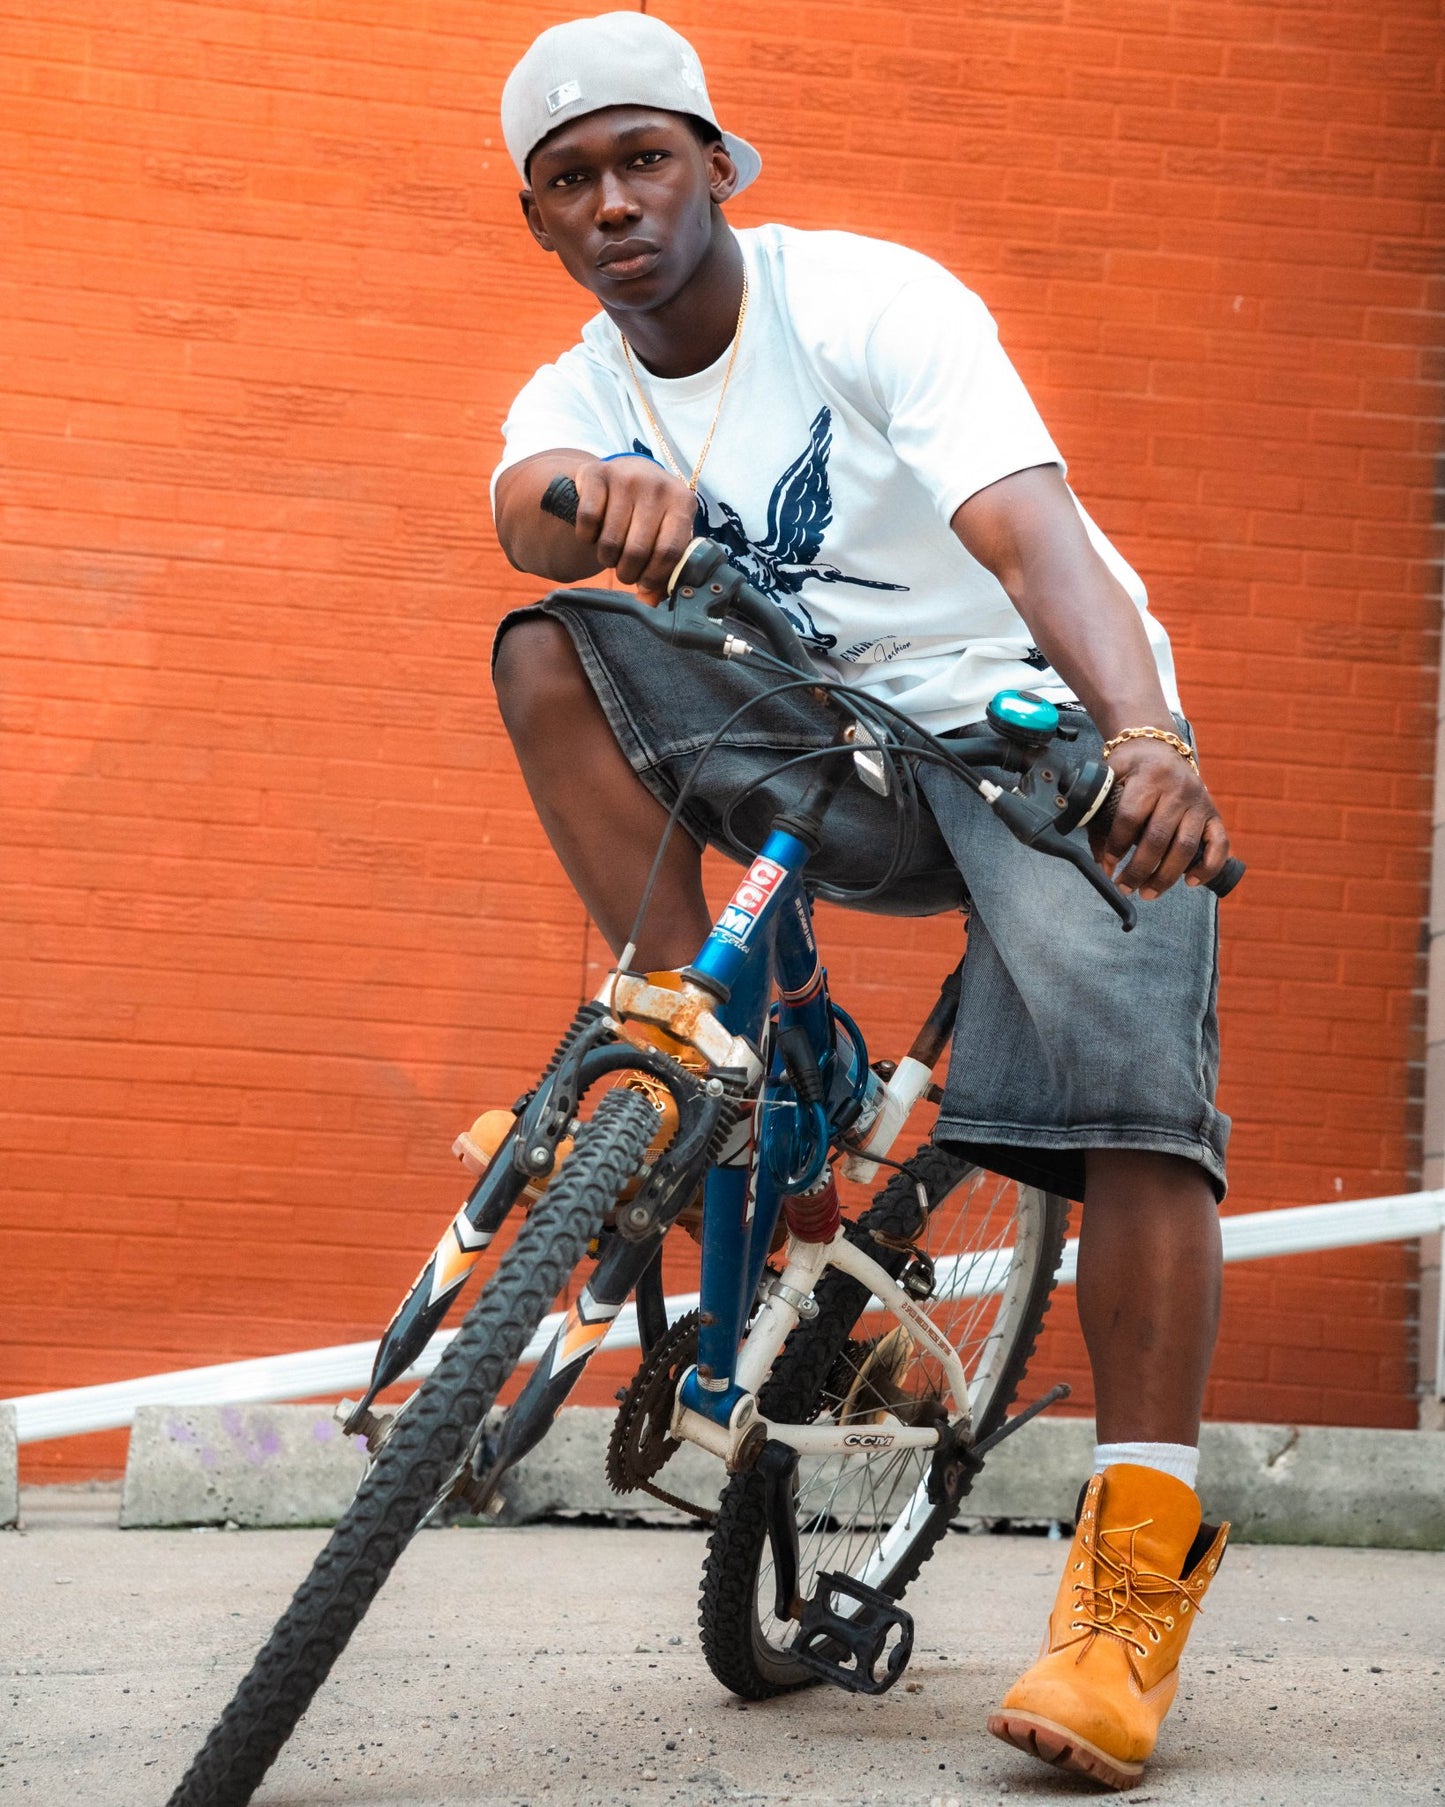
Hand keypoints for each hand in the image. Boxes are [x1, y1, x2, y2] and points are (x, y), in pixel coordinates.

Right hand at [571, 456, 697, 604]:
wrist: (628, 471)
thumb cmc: (651, 513)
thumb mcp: (665, 534)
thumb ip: (662, 568)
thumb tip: (648, 603)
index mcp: (682, 502)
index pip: (669, 551)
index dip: (655, 577)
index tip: (645, 585)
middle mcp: (656, 485)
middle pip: (637, 550)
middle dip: (628, 573)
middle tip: (625, 573)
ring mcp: (626, 476)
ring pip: (610, 539)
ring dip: (606, 558)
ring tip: (611, 555)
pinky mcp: (596, 473)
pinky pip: (588, 520)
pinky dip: (587, 537)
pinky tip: (594, 535)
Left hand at [1089, 738, 1229, 899]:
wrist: (1160, 746)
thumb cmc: (1130, 768)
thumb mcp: (1110, 777)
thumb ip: (1100, 811)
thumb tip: (1099, 857)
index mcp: (1149, 778)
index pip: (1131, 818)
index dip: (1116, 846)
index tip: (1106, 866)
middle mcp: (1178, 790)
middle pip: (1158, 838)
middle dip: (1139, 870)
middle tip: (1124, 888)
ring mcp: (1199, 803)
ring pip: (1185, 847)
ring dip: (1166, 876)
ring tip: (1147, 893)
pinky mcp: (1214, 814)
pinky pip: (1219, 844)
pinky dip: (1208, 867)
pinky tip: (1190, 882)